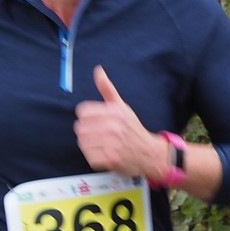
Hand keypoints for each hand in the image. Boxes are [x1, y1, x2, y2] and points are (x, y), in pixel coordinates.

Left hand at [73, 67, 171, 182]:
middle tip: (98, 135)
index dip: (86, 118)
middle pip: (80, 128)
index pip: (83, 112)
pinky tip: (102, 153)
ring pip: (83, 142)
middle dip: (87, 132)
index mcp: (115, 112)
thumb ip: (107, 89)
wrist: (149, 153)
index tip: (94, 122)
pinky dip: (93, 156)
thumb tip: (98, 71)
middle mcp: (114, 127)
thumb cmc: (132, 129)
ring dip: (89, 145)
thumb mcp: (122, 106)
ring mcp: (113, 144)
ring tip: (100, 144)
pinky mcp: (111, 159)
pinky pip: (89, 156)